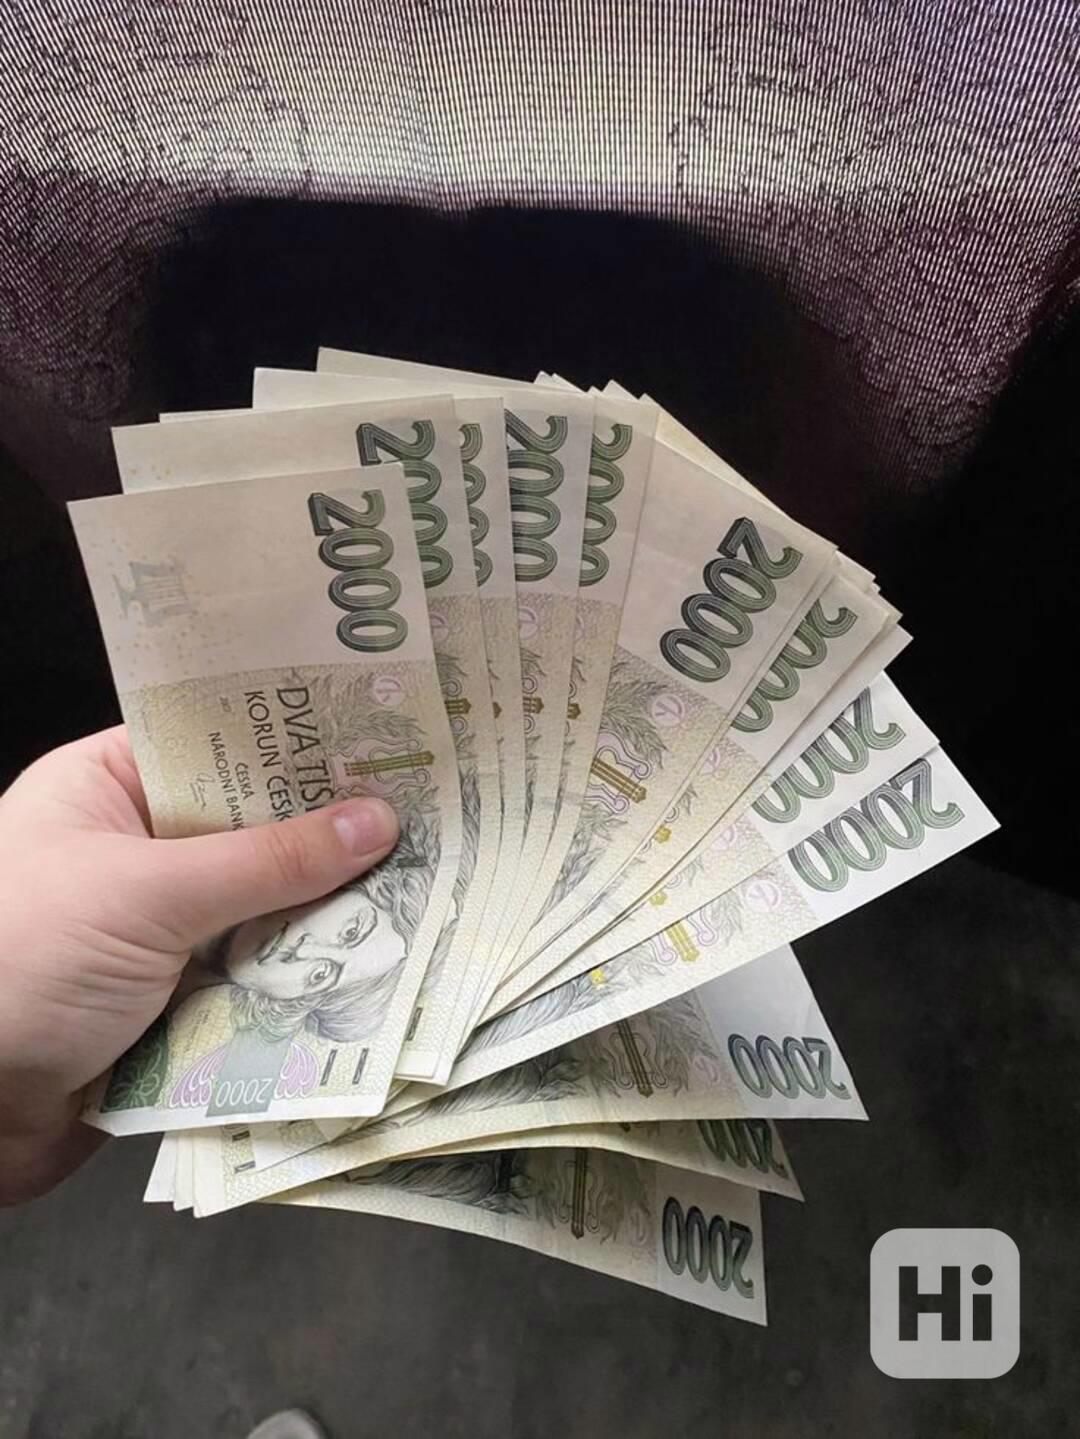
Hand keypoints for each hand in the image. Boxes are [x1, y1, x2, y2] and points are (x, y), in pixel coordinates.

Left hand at [0, 727, 397, 1204]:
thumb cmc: (18, 969)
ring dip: (325, 913)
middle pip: (254, 827)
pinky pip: (256, 974)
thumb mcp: (145, 895)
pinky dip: (302, 976)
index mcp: (109, 788)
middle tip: (429, 818)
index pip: (220, 741)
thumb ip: (266, 860)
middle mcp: (138, 850)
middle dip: (329, 833)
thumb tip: (374, 821)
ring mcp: (159, 928)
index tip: (385, 736)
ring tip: (424, 889)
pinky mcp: (176, 999)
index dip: (299, 741)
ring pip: (265, 906)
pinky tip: (375, 965)